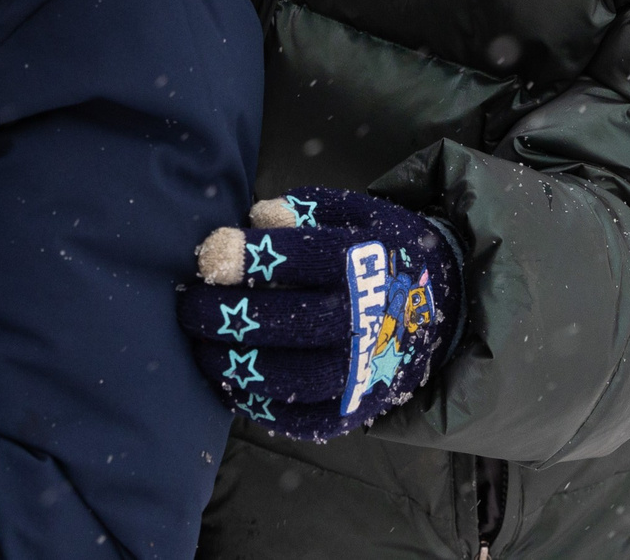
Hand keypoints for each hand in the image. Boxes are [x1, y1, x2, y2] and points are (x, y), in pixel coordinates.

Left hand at [179, 187, 460, 442]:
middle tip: (189, 306)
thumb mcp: (359, 214)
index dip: (248, 258)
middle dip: (225, 315)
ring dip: (231, 363)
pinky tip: (230, 379)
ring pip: (286, 378)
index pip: (298, 259)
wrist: (440, 307)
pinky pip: (296, 420)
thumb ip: (308, 210)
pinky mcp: (352, 412)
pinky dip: (256, 404)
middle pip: (284, 322)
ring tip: (200, 346)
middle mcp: (363, 320)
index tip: (207, 256)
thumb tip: (260, 216)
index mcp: (363, 262)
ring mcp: (360, 373)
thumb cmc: (382, 252)